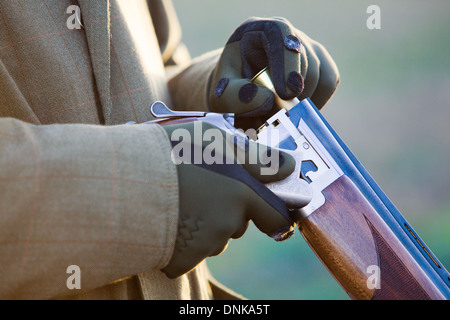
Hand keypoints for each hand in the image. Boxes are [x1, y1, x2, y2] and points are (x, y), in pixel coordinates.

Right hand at [160, 120, 296, 277]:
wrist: (123, 178)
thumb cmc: (167, 150)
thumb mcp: (214, 137)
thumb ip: (255, 156)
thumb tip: (288, 165)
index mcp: (242, 191)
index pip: (276, 216)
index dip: (272, 214)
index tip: (265, 211)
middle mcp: (230, 220)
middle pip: (239, 224)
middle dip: (228, 212)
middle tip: (201, 191)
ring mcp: (207, 242)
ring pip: (216, 239)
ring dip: (205, 227)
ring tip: (179, 204)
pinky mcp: (185, 260)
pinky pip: (192, 255)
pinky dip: (183, 245)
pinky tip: (167, 224)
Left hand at [208, 17, 339, 128]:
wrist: (239, 94)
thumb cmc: (230, 91)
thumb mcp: (223, 94)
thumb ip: (236, 97)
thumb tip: (268, 99)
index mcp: (259, 31)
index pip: (280, 34)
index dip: (287, 63)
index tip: (287, 93)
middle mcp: (287, 35)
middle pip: (305, 59)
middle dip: (294, 92)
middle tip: (276, 115)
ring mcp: (307, 48)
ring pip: (320, 74)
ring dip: (303, 101)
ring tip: (279, 112)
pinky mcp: (321, 65)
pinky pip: (329, 83)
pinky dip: (316, 102)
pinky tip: (295, 110)